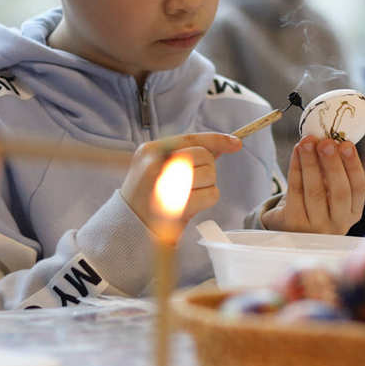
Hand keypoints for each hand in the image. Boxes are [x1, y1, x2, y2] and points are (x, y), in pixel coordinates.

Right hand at [121, 132, 241, 227]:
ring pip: (210, 175)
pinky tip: (189, 206)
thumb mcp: (160, 168)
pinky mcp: (178, 205)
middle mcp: (156, 164)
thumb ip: (187, 154)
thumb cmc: (149, 196)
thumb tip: (222, 145)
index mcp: (151, 150)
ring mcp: (166, 184)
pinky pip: (211, 195)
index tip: (236, 143)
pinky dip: (206, 200)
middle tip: (192, 183)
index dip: (217, 139)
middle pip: (204, 156)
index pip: (191, 138)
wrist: (128, 227)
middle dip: (207, 169)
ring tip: (187, 195)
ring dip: (206, 186)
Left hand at [262, 136, 364, 233]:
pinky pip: (295, 192)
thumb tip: (330, 139)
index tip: (346, 144)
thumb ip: (333, 169)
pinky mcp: (294, 224)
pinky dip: (296, 169)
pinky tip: (296, 153)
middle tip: (326, 142)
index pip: (358, 188)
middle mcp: (338, 223)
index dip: (353, 165)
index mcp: (352, 212)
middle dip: (333, 164)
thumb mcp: (329, 189)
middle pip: (339, 192)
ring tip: (307, 142)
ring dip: (311, 163)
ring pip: (315, 192)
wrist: (288, 226)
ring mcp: (316, 227)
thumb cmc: (314, 202)